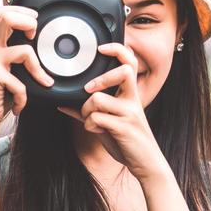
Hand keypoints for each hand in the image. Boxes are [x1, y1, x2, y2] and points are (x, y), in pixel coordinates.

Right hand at [0, 6, 54, 128]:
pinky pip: (20, 83)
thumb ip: (14, 51)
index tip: (32, 23)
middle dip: (29, 22)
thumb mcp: (4, 66)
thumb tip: (36, 38)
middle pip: (6, 17)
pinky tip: (19, 103)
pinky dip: (23, 97)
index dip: (19, 10)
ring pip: (24, 50)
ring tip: (42, 81)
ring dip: (38, 69)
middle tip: (34, 38)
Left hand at [58, 43, 168, 182]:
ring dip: (86, 109)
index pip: (129, 63)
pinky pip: (95, 119)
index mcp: (131, 95)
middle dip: (101, 79)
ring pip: (97, 99)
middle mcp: (132, 100)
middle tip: (88, 90)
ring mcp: (129, 113)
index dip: (117, 50)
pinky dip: (89, 125)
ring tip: (89, 119)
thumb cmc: (128, 141)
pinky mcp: (123, 128)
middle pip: (123, 72)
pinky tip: (95, 130)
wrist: (146, 162)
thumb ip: (89, 112)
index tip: (101, 48)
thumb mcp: (109, 123)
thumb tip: (65, 104)